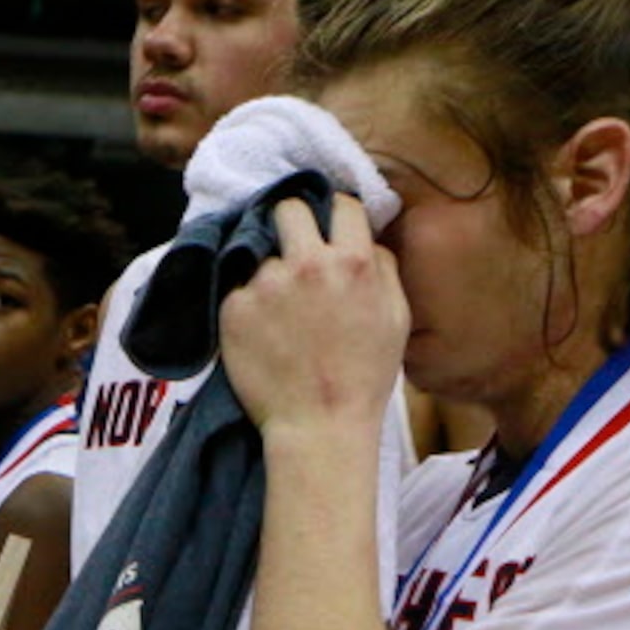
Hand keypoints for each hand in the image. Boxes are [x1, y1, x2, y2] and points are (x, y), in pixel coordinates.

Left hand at [216, 191, 407, 436]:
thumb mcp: (396, 318)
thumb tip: (366, 240)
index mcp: (353, 263)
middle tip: (292, 246)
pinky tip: (260, 329)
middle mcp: (306, 265)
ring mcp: (265, 285)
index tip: (328, 224)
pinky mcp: (233, 307)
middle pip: (289, 209)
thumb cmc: (363, 376)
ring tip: (278, 306)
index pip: (340, 204)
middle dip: (291, 221)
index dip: (335, 212)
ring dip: (268, 270)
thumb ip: (383, 269)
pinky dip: (246, 301)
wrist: (318, 425)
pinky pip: (237, 287)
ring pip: (260, 252)